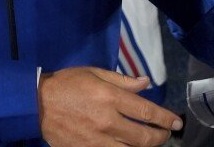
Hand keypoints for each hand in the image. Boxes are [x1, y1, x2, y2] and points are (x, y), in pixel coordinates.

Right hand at [38, 66, 181, 146]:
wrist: (36, 104)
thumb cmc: (67, 83)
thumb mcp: (94, 73)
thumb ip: (122, 81)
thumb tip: (145, 83)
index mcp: (110, 98)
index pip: (146, 112)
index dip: (165, 119)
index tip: (176, 122)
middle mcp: (107, 122)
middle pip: (144, 138)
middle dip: (161, 136)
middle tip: (165, 133)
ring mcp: (97, 141)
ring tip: (149, 141)